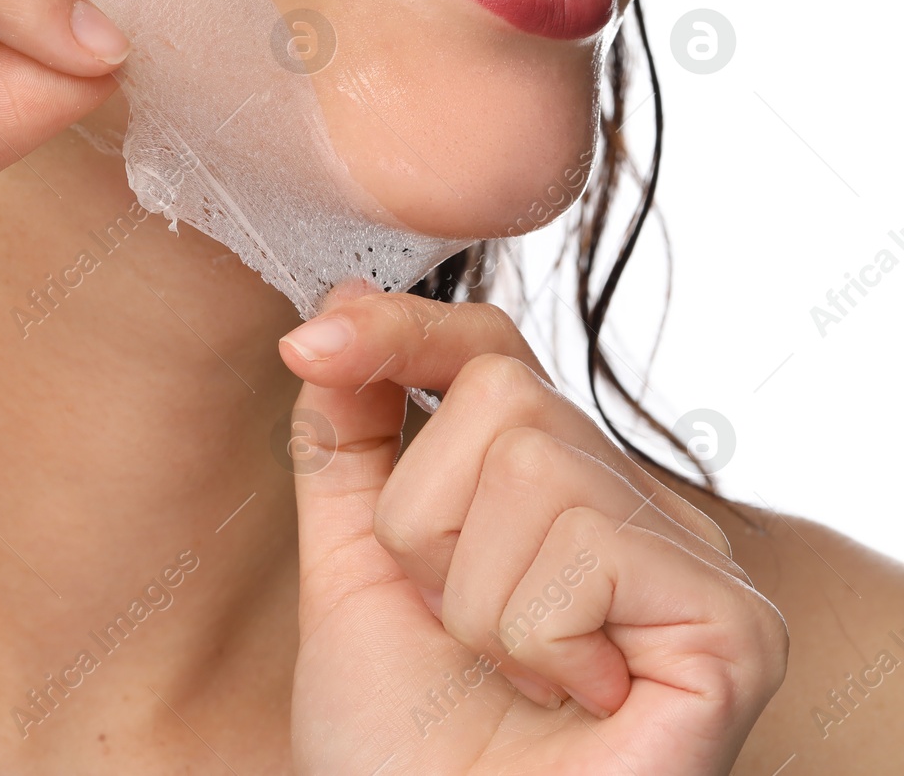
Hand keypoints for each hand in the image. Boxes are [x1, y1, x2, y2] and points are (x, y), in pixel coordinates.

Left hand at [279, 287, 787, 773]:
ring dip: (477, 601)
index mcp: (542, 485)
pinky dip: (539, 644)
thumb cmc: (400, 744)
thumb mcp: (349, 570)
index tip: (313, 344)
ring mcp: (688, 559)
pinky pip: (588, 549)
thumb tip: (334, 312)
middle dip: (427, 529)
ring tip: (513, 675)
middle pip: (503, 397)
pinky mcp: (731, 622)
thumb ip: (346, 445)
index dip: (405, 332)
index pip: (489, 350)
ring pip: (537, 469)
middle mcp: (627, 503)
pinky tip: (572, 703)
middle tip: (457, 630)